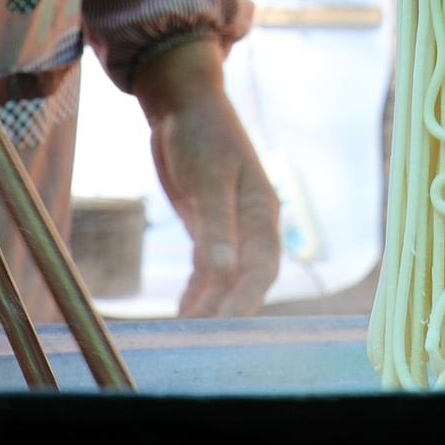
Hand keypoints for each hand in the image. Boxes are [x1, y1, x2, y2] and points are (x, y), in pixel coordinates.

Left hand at [132, 36, 281, 316]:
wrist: (182, 104)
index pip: (262, 265)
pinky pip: (205, 268)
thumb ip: (216, 224)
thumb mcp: (208, 175)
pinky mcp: (206, 227)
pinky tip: (184, 312)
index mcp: (262, 210)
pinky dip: (196, 291)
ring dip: (209, 304)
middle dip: (228, 309)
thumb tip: (224, 270)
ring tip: (188, 334)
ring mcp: (229, 227)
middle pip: (246, 278)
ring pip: (223, 277)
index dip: (247, 296)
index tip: (227, 321)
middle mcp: (250, 224)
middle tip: (204, 340)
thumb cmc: (201, 132)